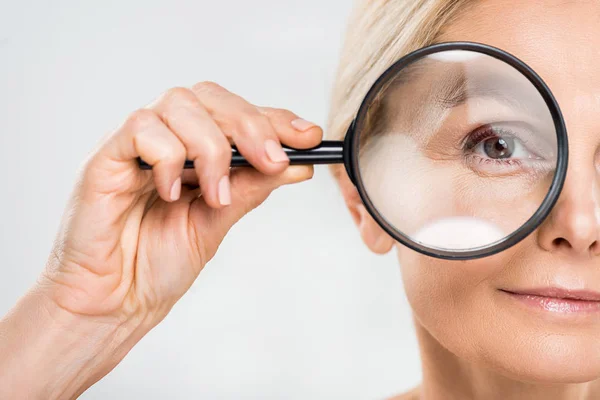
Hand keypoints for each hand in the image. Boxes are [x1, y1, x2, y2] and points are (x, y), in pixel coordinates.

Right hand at [41, 81, 320, 330]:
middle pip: (212, 97)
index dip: (275, 119)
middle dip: (251, 125)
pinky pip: (141, 128)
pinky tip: (171, 192)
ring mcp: (137, 144)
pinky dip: (168, 156)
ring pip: (181, 104)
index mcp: (196, 150)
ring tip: (216, 195)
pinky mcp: (107, 156)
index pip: (238, 114)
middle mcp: (168, 138)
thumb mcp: (219, 220)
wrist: (117, 299)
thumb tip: (299, 165)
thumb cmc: (160, 261)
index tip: (310, 137)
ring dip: (211, 147)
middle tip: (272, 160)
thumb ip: (252, 187)